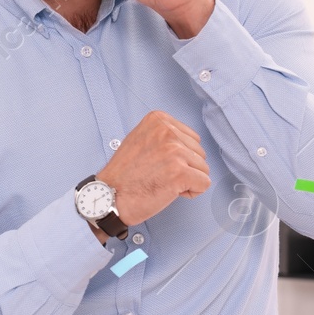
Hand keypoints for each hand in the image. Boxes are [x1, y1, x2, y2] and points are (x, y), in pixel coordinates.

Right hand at [98, 110, 210, 231]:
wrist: (109, 195)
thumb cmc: (124, 174)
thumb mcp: (139, 139)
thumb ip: (162, 136)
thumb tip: (186, 143)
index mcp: (158, 120)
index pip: (191, 138)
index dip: (179, 156)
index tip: (159, 162)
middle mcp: (167, 131)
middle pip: (199, 153)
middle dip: (185, 167)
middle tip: (159, 174)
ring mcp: (174, 151)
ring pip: (203, 168)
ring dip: (187, 180)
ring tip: (163, 182)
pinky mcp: (180, 172)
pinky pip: (204, 184)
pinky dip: (191, 192)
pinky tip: (170, 191)